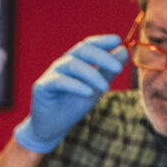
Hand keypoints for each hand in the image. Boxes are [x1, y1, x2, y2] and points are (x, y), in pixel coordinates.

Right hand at [15, 33, 124, 153]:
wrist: (53, 127)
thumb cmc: (73, 105)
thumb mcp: (96, 88)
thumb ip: (108, 71)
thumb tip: (123, 51)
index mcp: (76, 61)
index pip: (88, 45)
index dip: (102, 41)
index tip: (118, 40)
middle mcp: (63, 63)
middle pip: (82, 50)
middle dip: (102, 57)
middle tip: (118, 68)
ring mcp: (52, 73)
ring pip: (72, 64)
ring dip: (92, 74)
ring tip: (106, 87)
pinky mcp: (43, 87)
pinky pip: (61, 81)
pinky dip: (76, 86)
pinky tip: (89, 93)